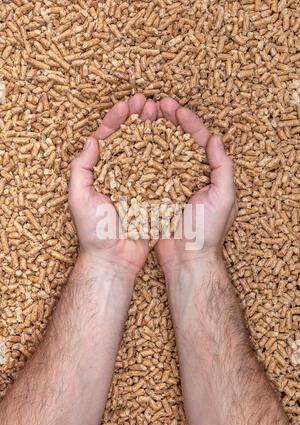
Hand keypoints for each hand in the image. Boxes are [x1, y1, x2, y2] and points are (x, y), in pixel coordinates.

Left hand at [69, 94, 158, 276]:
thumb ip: (81, 168)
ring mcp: (139, 183)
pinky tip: (177, 141)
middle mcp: (121, 174)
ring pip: (149, 152)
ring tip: (164, 114)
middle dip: (139, 120)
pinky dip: (169, 157)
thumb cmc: (93, 232)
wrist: (114, 259)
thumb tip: (92, 140)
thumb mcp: (79, 198)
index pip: (109, 138)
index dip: (117, 119)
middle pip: (131, 140)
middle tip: (149, 103)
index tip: (128, 104)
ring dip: (156, 132)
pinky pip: (163, 173)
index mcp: (101, 172)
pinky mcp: (154, 195)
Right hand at [154, 98, 237, 274]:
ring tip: (141, 117)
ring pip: (161, 152)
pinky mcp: (156, 194)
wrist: (187, 260)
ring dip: (152, 134)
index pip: (198, 139)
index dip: (186, 121)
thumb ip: (223, 167)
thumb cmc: (207, 231)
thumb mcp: (224, 198)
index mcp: (208, 173)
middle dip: (167, 121)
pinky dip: (140, 156)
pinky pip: (147, 171)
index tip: (172, 106)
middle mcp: (189, 175)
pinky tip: (131, 144)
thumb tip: (216, 137)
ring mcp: (171, 184)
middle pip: (177, 141)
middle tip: (153, 104)